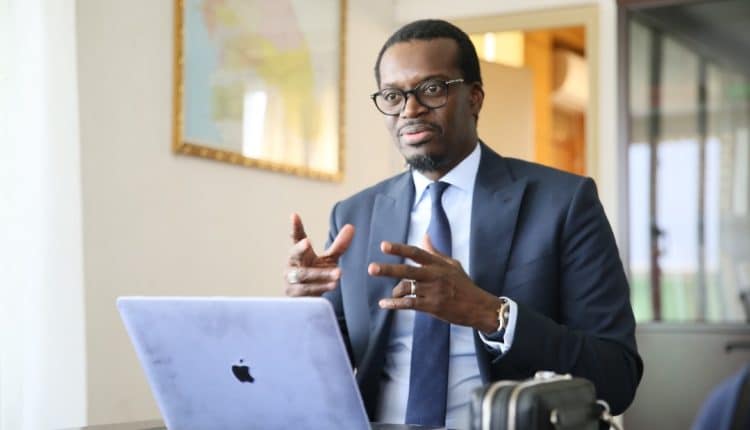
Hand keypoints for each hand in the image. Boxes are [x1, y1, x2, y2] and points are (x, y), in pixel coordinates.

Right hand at [284, 213, 353, 296]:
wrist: (307, 302)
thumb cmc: (316, 276)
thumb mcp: (328, 260)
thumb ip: (339, 245)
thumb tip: (351, 226)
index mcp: (299, 254)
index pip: (295, 238)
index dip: (295, 228)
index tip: (294, 215)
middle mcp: (292, 265)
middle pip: (294, 255)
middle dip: (299, 248)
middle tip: (307, 242)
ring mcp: (291, 281)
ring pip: (304, 275)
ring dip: (321, 274)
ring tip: (338, 273)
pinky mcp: (295, 296)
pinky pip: (307, 291)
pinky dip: (320, 287)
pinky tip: (333, 285)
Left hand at [369, 235, 502, 331]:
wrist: (478, 307)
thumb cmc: (464, 285)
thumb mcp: (452, 265)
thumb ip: (435, 252)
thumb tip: (424, 235)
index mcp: (438, 264)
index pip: (416, 253)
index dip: (399, 249)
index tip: (383, 245)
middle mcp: (434, 276)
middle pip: (407, 270)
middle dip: (388, 269)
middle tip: (372, 268)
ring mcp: (432, 292)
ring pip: (406, 288)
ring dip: (395, 292)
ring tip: (391, 295)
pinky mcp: (432, 306)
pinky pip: (409, 304)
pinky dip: (395, 304)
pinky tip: (384, 303)